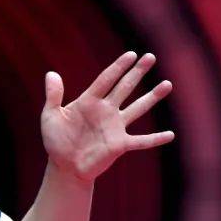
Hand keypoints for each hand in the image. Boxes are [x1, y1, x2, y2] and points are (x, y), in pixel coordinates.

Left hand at [41, 51, 174, 182]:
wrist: (64, 167)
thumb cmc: (56, 141)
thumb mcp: (50, 117)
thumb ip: (53, 96)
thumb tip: (51, 73)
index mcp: (89, 102)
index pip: (106, 79)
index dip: (118, 67)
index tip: (131, 54)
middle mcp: (106, 111)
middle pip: (125, 87)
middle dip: (137, 72)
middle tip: (150, 57)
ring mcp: (115, 127)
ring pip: (138, 108)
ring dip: (152, 97)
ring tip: (167, 84)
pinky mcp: (120, 145)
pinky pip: (141, 141)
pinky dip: (155, 139)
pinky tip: (170, 134)